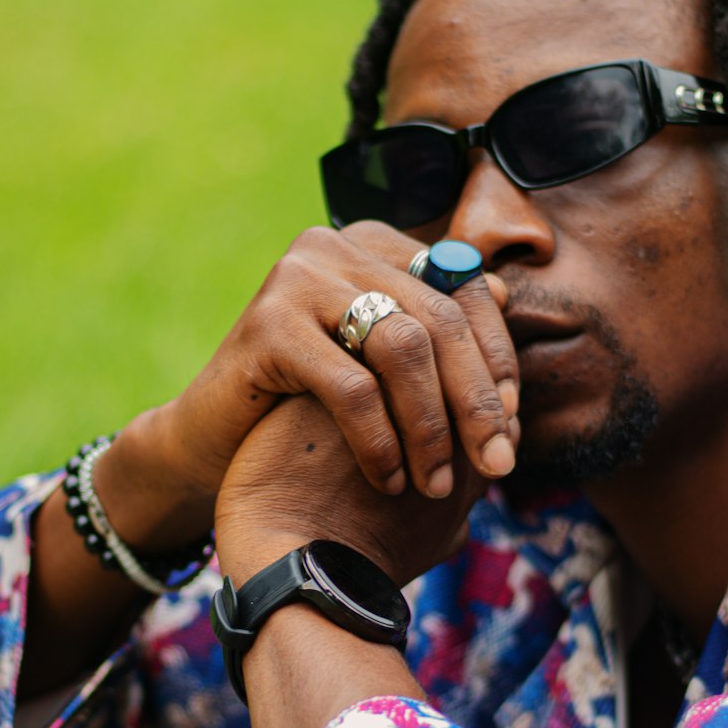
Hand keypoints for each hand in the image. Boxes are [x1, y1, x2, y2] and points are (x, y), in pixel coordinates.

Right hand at [105, 223, 517, 551]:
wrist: (215, 439)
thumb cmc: (310, 404)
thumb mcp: (379, 364)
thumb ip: (433, 331)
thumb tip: (508, 298)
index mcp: (373, 245)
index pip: (463, 289)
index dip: (496, 357)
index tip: (512, 424)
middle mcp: (337, 246)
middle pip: (440, 319)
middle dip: (476, 399)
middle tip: (497, 464)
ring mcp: (298, 278)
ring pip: (404, 348)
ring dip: (432, 426)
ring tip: (437, 482)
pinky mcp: (268, 325)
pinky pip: (353, 388)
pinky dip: (381, 442)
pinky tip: (389, 481)